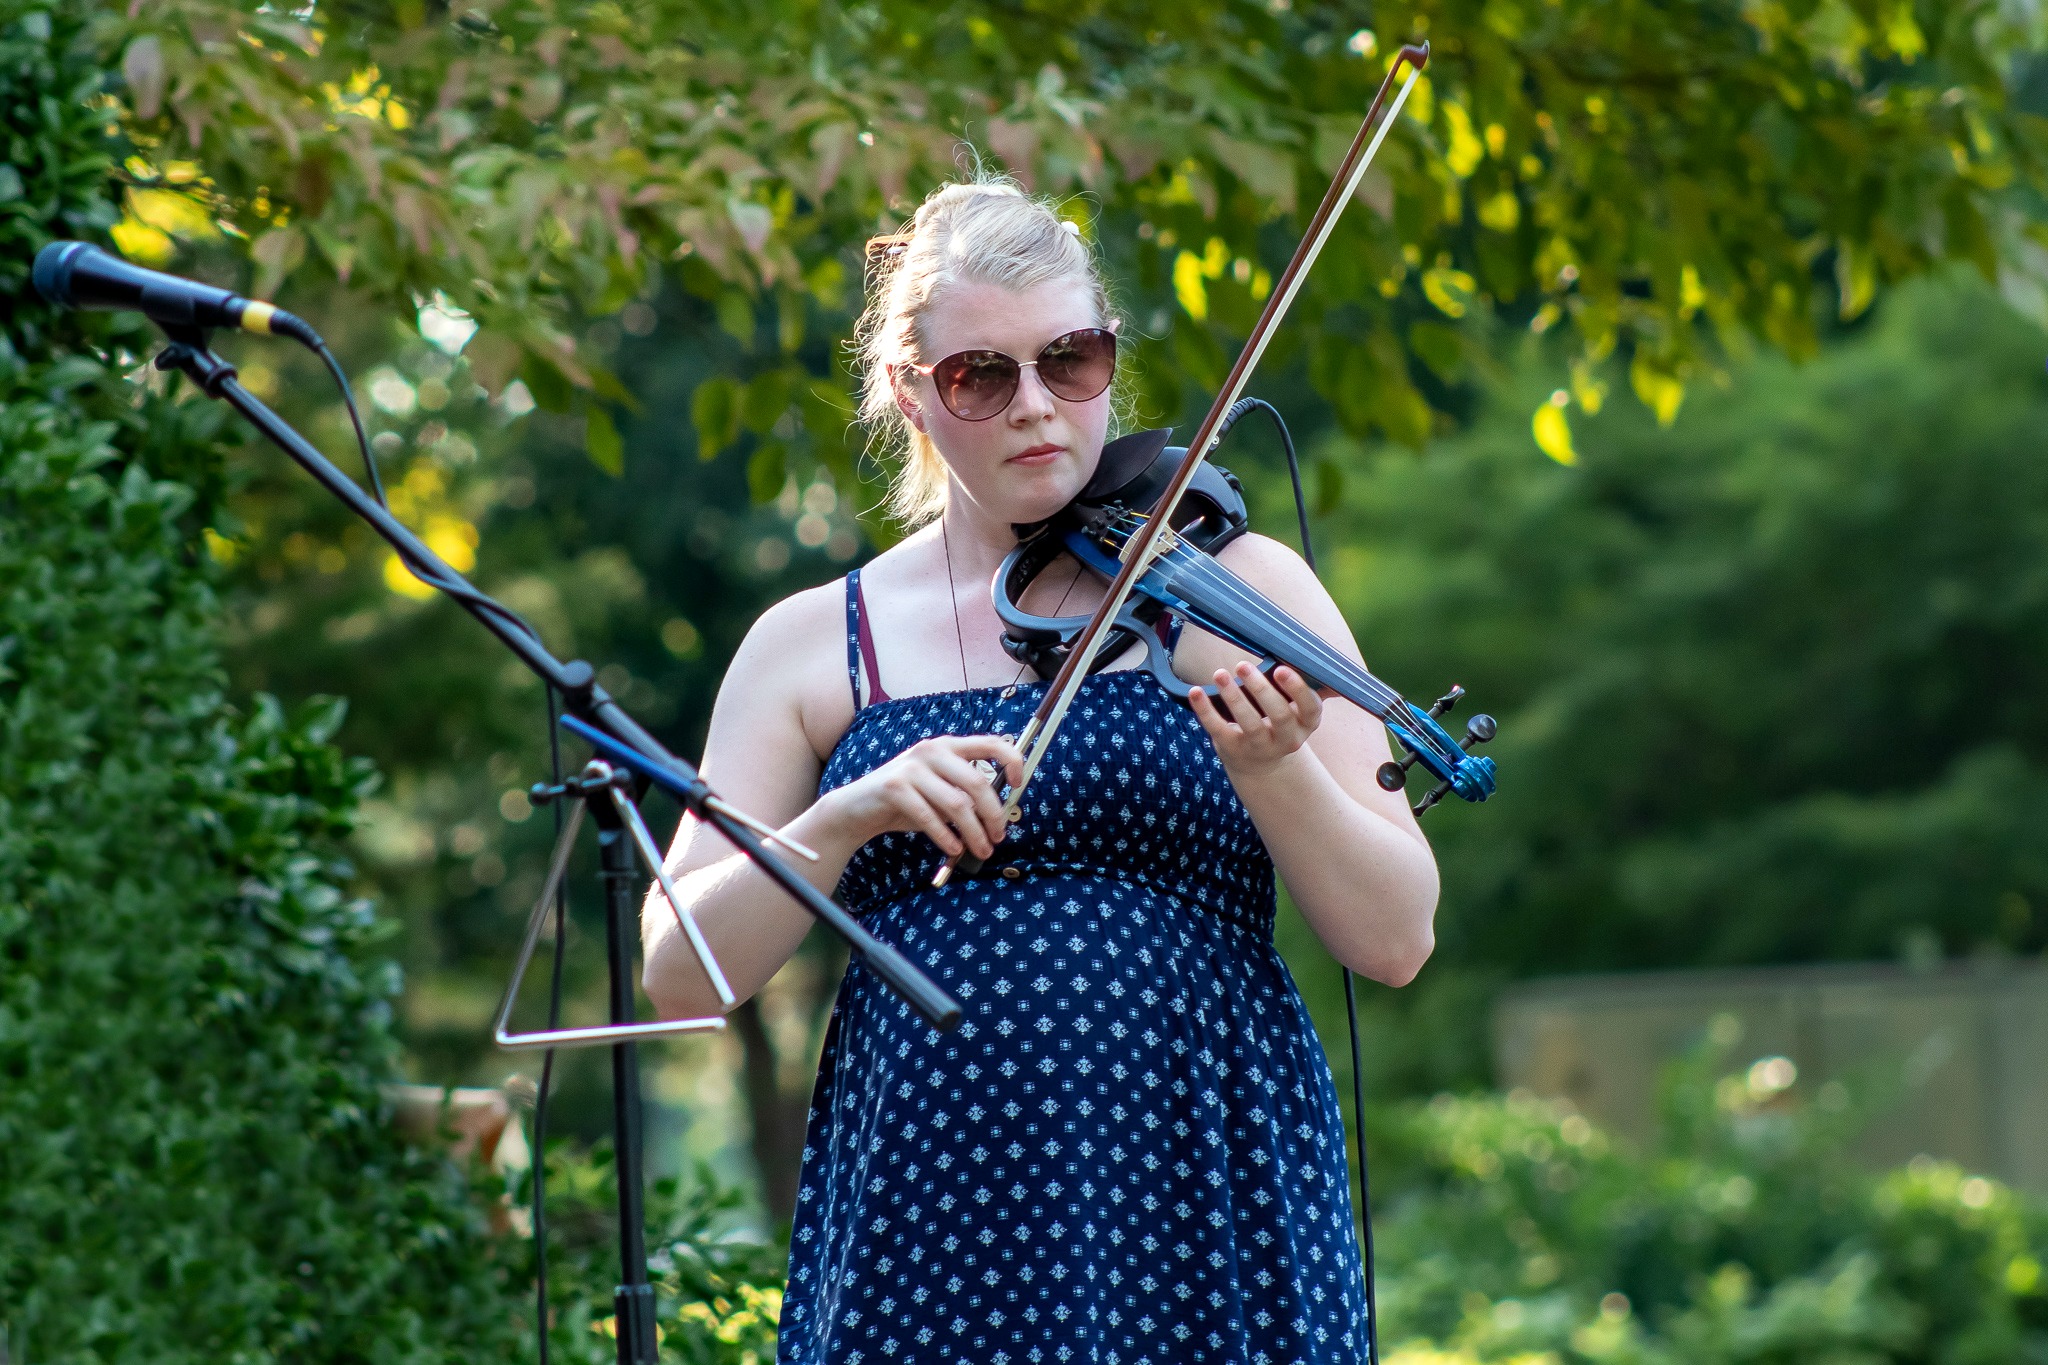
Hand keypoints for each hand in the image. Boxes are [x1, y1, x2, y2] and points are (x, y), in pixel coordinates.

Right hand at [820, 734, 1023, 859]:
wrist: (859, 807)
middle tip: (998, 838)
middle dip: (993, 815)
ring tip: (980, 850)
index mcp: (948, 746)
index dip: (1012, 762)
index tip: (1018, 785)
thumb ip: (965, 794)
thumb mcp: (940, 791)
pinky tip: (953, 849)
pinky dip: (945, 837)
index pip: (991, 743)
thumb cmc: (907, 800)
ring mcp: (911, 767)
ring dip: (973, 833)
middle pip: (977, 783)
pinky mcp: (894, 787)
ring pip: (957, 804)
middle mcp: (932, 750)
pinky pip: (929, 817)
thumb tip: (999, 816)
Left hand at [1189, 663, 1324, 776]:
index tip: (1280, 669)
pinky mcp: (1235, 749)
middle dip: (1261, 689)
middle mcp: (1288, 738)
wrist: (1261, 762)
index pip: (1309, 707)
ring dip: (1233, 697)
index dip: (1297, 689)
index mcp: (1306, 722)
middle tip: (1242, 664)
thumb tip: (1321, 656)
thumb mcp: (1297, 708)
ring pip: (1249, 724)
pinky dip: (1206, 710)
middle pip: (1279, 715)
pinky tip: (1196, 692)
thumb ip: (1307, 686)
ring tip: (1220, 674)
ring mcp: (1261, 747)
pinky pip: (1219, 729)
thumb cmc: (1280, 720)